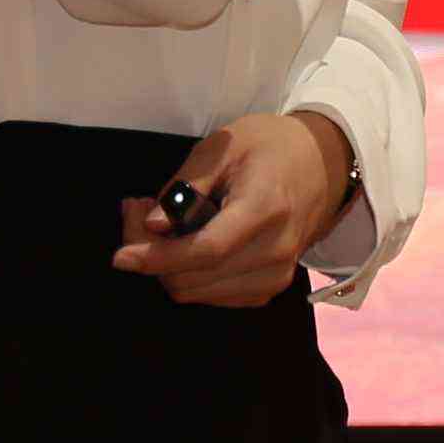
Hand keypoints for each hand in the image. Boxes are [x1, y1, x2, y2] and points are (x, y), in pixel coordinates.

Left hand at [112, 109, 353, 310]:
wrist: (322, 163)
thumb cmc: (269, 145)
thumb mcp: (223, 145)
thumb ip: (186, 185)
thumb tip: (154, 226)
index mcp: (265, 209)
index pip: (206, 250)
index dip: (158, 258)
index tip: (121, 256)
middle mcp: (275, 251)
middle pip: (196, 279)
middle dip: (153, 256)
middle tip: (138, 212)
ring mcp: (277, 275)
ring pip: (200, 293)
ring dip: (168, 268)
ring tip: (160, 223)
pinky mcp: (271, 287)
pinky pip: (214, 297)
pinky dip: (190, 276)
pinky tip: (184, 242)